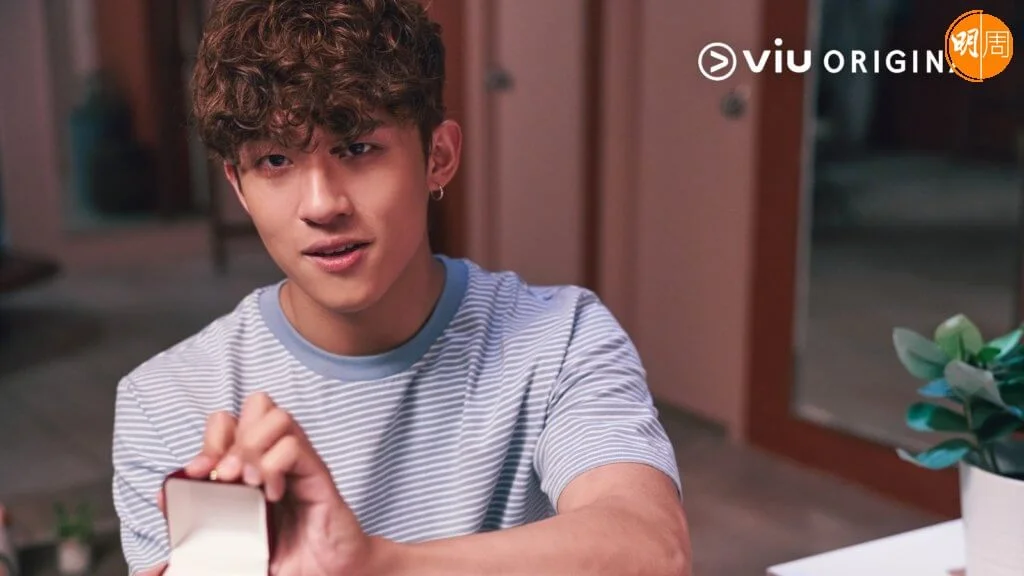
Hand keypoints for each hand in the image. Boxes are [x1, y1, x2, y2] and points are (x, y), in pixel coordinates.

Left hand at [184, 393, 374, 574]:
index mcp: (253, 465)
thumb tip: (161, 514)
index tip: (195, 474)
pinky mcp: (318, 474)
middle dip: (229, 437)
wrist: (327, 573)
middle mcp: (276, 455)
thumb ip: (199, 529)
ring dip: (252, 447)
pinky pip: (294, 447)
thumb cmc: (284, 557)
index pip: (228, 423)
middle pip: (254, 406)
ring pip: (275, 416)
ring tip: (247, 482)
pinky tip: (272, 495)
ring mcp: (299, 461)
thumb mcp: (232, 545)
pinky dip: (275, 466)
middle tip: (223, 476)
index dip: (208, 441)